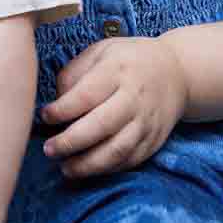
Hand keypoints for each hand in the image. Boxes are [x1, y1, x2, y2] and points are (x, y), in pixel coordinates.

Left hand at [39, 36, 186, 177]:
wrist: (176, 73)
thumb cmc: (128, 61)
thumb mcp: (100, 52)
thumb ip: (73, 74)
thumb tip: (55, 106)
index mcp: (117, 70)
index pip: (86, 95)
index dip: (62, 110)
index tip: (45, 116)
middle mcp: (134, 97)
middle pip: (101, 126)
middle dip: (70, 142)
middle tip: (49, 149)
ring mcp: (146, 122)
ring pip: (116, 150)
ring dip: (88, 165)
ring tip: (65, 168)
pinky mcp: (154, 140)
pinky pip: (129, 161)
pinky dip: (106, 170)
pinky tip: (88, 168)